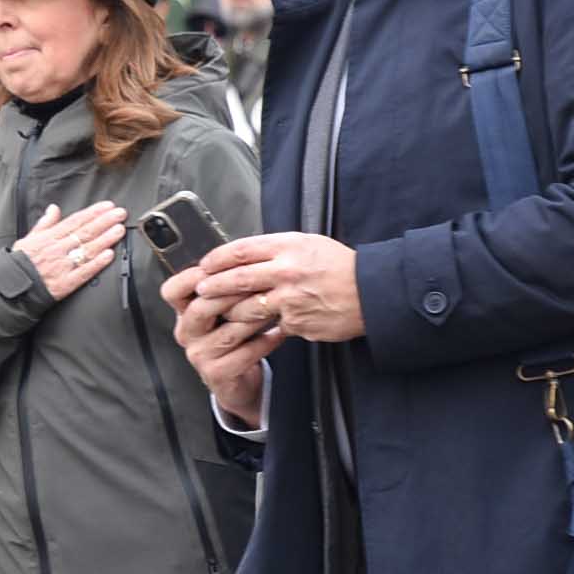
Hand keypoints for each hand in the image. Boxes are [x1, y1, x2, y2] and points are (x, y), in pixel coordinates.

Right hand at [13, 201, 124, 299]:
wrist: (12, 288)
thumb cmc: (20, 263)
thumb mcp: (28, 238)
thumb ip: (44, 223)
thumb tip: (54, 208)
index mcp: (49, 237)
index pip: (75, 221)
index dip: (93, 213)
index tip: (107, 206)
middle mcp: (57, 249)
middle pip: (85, 232)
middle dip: (105, 221)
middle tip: (120, 213)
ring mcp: (63, 266)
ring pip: (87, 249)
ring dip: (105, 239)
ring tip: (119, 230)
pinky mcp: (66, 283)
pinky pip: (84, 272)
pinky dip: (97, 263)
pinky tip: (109, 255)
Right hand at [164, 264, 283, 424]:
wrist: (238, 381)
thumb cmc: (235, 338)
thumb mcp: (225, 311)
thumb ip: (225, 288)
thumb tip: (243, 255)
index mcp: (184, 313)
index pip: (172, 291)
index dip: (191, 277)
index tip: (217, 267)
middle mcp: (186, 333)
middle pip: (201, 307)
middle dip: (232, 294)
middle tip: (258, 283)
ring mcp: (199, 355)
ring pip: (227, 332)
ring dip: (254, 318)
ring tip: (275, 307)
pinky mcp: (216, 374)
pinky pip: (244, 355)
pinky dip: (265, 342)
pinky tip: (279, 333)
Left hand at [193, 232, 364, 342]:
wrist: (372, 291)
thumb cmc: (340, 266)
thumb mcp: (308, 244)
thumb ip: (276, 250)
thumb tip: (243, 258)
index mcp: (288, 247)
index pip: (241, 250)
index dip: (217, 259)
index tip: (205, 265)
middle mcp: (286, 272)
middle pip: (237, 279)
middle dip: (212, 287)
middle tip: (200, 291)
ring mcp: (291, 300)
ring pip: (247, 309)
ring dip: (231, 313)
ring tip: (224, 313)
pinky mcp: (297, 323)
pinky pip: (272, 327)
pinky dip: (265, 328)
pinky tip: (260, 329)